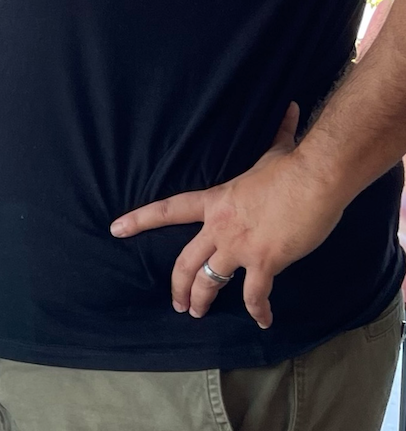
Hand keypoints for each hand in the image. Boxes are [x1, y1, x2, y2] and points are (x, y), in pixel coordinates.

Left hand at [109, 105, 344, 327]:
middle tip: (177, 304)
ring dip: (202, 300)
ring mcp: (239, 246)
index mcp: (215, 202)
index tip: (116, 229)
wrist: (314, 178)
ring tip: (199, 314)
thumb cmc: (294, 165)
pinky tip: (263, 321)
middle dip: (178, 285)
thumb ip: (278, 134)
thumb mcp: (276, 151)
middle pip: (185, 260)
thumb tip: (290, 109)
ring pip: (209, 281)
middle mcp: (219, 227)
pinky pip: (254, 294)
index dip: (139, 220)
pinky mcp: (265, 262)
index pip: (167, 210)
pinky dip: (258, 310)